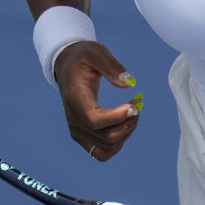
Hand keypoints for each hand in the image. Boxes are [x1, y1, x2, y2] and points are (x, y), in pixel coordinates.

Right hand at [54, 41, 140, 160]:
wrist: (67, 67)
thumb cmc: (82, 58)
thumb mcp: (96, 52)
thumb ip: (112, 67)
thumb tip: (129, 83)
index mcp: (75, 98)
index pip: (95, 120)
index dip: (118, 117)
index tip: (134, 104)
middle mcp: (73, 119)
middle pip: (106, 137)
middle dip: (129, 123)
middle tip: (138, 104)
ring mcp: (77, 131)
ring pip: (107, 147)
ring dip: (126, 133)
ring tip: (133, 113)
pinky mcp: (82, 136)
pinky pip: (102, 152)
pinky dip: (117, 143)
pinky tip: (124, 124)